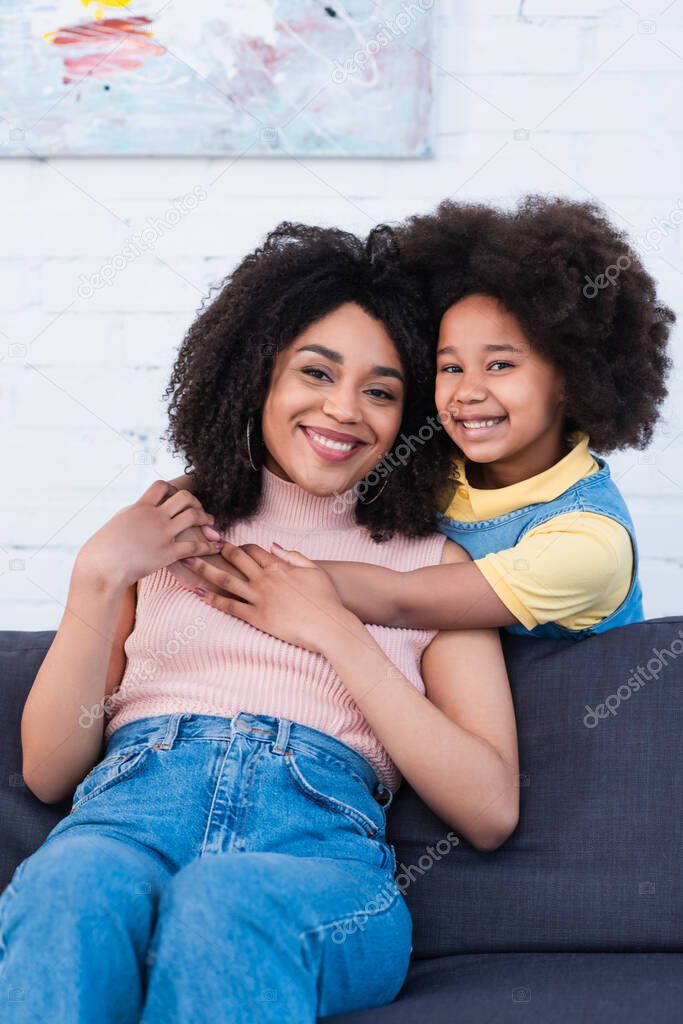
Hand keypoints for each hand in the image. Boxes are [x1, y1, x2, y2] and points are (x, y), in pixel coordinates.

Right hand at [76, 480, 224, 590]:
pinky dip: (208, 545)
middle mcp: (154, 516)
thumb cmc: (104, 548)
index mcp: (140, 507)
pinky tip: (215, 546)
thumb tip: (139, 508)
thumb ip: (134, 513)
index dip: (172, 489)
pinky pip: (195, 546)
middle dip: (195, 501)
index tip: (176, 498)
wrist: (101, 567)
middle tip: (198, 510)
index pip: (161, 486)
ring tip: (211, 523)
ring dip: (206, 518)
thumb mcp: (118, 522)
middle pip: (184, 497)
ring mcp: (162, 534)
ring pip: (193, 516)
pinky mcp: (168, 553)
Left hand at [182, 540, 355, 652]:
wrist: (328, 625)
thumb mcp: (314, 571)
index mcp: (279, 567)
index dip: (238, 546)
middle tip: (199, 544)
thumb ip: (294, 556)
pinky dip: (212, 599)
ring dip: (204, 569)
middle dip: (216, 550)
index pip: (253, 550)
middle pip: (236, 559)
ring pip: (226, 579)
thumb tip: (274, 546)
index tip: (224, 544)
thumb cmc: (326, 599)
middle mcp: (266, 578)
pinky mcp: (257, 617)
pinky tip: (198, 593)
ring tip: (187, 562)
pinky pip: (230, 606)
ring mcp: (260, 597)